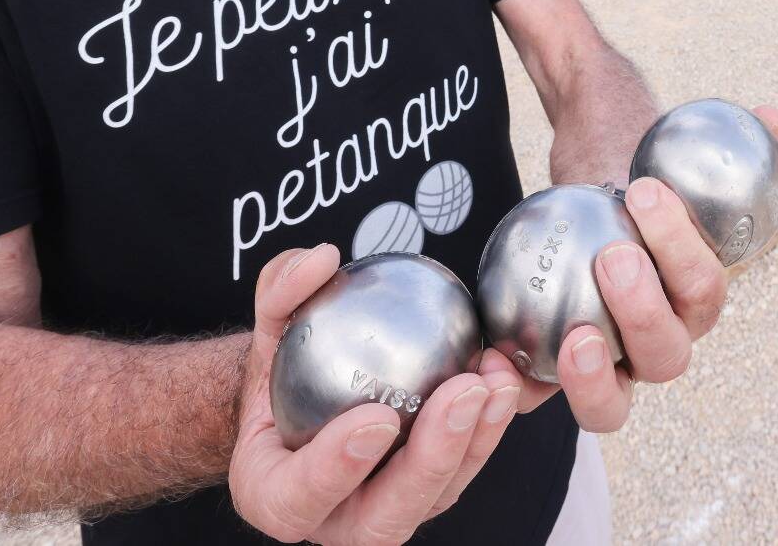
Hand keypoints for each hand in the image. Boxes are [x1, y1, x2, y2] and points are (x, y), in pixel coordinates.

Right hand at [229, 245, 522, 545]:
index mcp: (275, 493)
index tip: (376, 417)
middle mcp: (333, 519)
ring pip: (436, 498)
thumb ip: (283, 291)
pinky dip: (489, 426)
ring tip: (495, 380)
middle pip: (382, 518)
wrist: (309, 393)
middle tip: (461, 394)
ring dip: (473, 443)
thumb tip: (321, 259)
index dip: (335, 469)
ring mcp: (387, 511)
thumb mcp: (271, 324)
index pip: (298, 498)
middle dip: (429, 462)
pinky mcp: (431, 491)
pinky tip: (506, 376)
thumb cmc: (284, 364)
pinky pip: (464, 468)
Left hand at [509, 106, 777, 434]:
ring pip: (610, 404)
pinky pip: (539, 396)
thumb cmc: (634, 171)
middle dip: (645, 314)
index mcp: (694, 299)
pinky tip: (493, 357)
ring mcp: (607, 366)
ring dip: (593, 381)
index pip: (702, 290)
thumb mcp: (675, 148)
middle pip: (665, 357)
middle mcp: (657, 342)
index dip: (682, 250)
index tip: (647, 191)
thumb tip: (773, 117)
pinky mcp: (551, 370)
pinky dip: (520, 389)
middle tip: (615, 256)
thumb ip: (729, 136)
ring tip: (573, 338)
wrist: (581, 184)